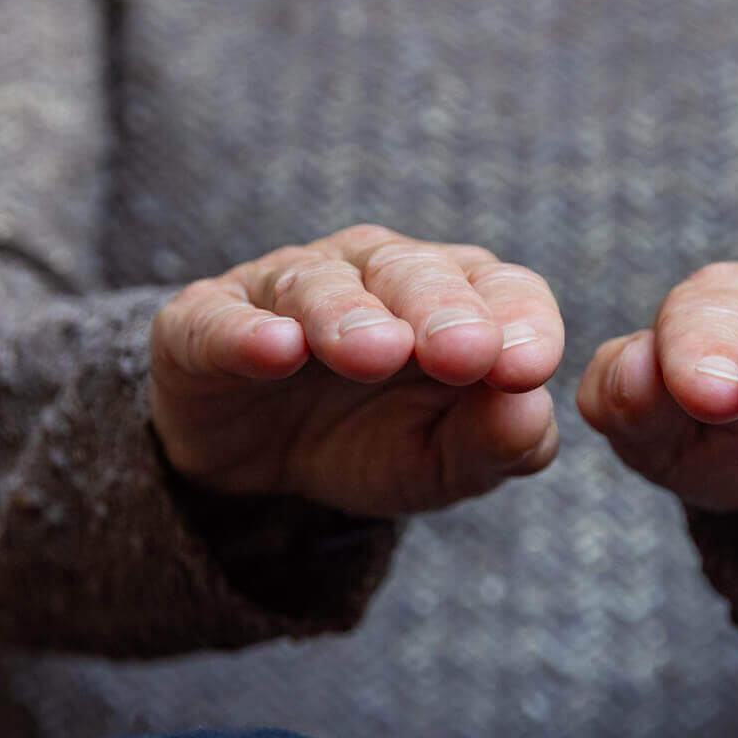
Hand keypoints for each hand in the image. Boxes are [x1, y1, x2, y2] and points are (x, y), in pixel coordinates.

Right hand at [150, 225, 564, 517]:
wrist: (258, 464)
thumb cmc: (372, 440)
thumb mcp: (442, 463)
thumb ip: (498, 442)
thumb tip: (532, 410)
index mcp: (451, 297)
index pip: (501, 290)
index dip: (519, 321)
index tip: (529, 367)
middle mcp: (373, 273)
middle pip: (412, 274)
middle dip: (440, 310)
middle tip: (463, 353)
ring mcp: (285, 288)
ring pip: (320, 287)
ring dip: (349, 316)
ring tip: (373, 353)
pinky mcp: (204, 322)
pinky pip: (223, 320)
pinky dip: (248, 333)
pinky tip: (275, 351)